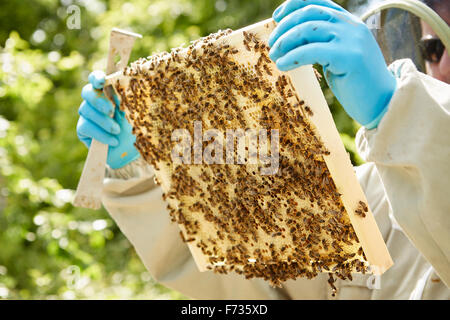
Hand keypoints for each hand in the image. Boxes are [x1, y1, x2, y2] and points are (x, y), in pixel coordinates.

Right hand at [76, 71, 139, 168]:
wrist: (131, 152)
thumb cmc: (136, 129)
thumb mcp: (136, 114)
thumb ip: (128, 101)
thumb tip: (126, 89)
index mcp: (108, 92)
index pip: (96, 79)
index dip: (96, 77)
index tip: (102, 81)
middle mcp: (95, 101)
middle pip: (87, 92)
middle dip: (99, 100)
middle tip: (111, 110)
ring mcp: (87, 114)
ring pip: (86, 110)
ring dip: (103, 121)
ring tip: (117, 130)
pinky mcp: (82, 129)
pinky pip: (85, 127)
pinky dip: (100, 134)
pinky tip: (113, 141)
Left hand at [268, 0, 396, 128]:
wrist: (382, 104)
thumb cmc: (356, 84)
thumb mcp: (337, 57)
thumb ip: (322, 44)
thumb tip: (291, 40)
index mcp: (349, 23)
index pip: (319, 2)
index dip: (294, 5)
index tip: (276, 16)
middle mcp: (351, 26)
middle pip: (309, 13)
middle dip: (285, 26)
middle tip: (271, 44)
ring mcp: (351, 39)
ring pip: (308, 29)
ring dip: (285, 41)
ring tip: (274, 56)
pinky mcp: (349, 56)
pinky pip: (311, 50)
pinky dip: (292, 57)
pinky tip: (282, 65)